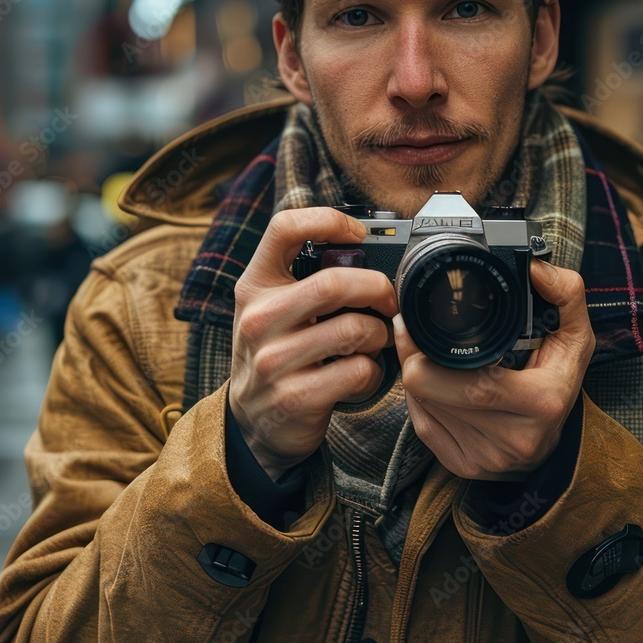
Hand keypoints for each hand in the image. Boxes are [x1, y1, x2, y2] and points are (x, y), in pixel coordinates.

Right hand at [227, 208, 397, 479]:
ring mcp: (273, 360)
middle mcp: (258, 319)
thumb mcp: (274, 308)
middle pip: (333, 282)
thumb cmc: (278, 352)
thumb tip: (367, 251)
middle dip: (378, 289)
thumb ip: (306, 278)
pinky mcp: (295, 397)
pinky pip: (357, 370)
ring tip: (376, 340)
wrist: (253, 421)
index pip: (284, 228)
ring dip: (379, 334)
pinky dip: (374, 371)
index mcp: (255, 285)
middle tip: (390, 301)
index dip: (329, 220)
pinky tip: (365, 373)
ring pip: (353, 329)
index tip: (358, 235)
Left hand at [395, 258, 594, 479]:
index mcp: (541, 401)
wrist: (558, 441)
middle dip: (413, 358)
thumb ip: (564, 294)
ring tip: (428, 356)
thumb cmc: (559, 380)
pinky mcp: (461, 466)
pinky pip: (421, 425)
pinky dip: (420, 400)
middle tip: (411, 332)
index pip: (471, 383)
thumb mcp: (574, 336)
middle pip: (432, 392)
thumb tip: (533, 267)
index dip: (429, 352)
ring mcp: (484, 457)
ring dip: (417, 378)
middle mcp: (512, 437)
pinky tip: (434, 384)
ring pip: (421, 407)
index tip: (416, 324)